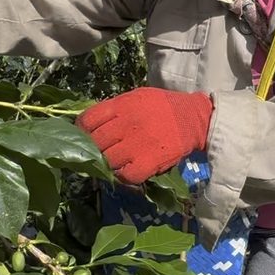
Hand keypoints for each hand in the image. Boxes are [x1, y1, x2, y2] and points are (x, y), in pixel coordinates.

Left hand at [77, 87, 212, 184]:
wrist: (193, 118)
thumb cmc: (162, 107)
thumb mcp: (136, 98)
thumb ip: (114, 109)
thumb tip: (90, 123)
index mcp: (122, 105)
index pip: (88, 120)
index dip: (81, 130)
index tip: (83, 136)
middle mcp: (127, 123)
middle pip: (95, 142)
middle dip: (94, 149)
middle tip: (99, 152)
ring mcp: (137, 144)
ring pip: (108, 160)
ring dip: (108, 163)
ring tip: (115, 161)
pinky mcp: (149, 161)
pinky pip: (126, 175)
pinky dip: (123, 176)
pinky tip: (127, 170)